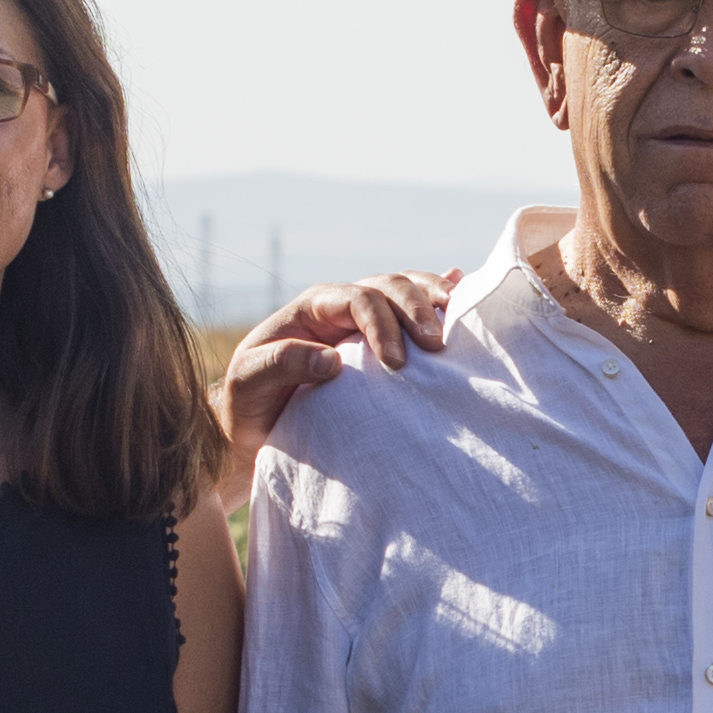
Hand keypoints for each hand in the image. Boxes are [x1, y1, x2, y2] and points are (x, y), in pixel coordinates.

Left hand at [212, 266, 461, 446]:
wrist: (254, 426)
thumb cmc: (248, 403)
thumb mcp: (250, 382)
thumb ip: (283, 364)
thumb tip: (332, 360)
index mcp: (313, 308)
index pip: (357, 299)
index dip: (382, 324)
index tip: (396, 364)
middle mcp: (342, 306)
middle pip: (389, 286)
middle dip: (417, 309)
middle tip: (437, 345)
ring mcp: (364, 321)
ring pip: (407, 291)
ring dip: (436, 302)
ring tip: (460, 321)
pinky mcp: (381, 340)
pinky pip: (413, 311)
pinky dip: (440, 300)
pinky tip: (464, 291)